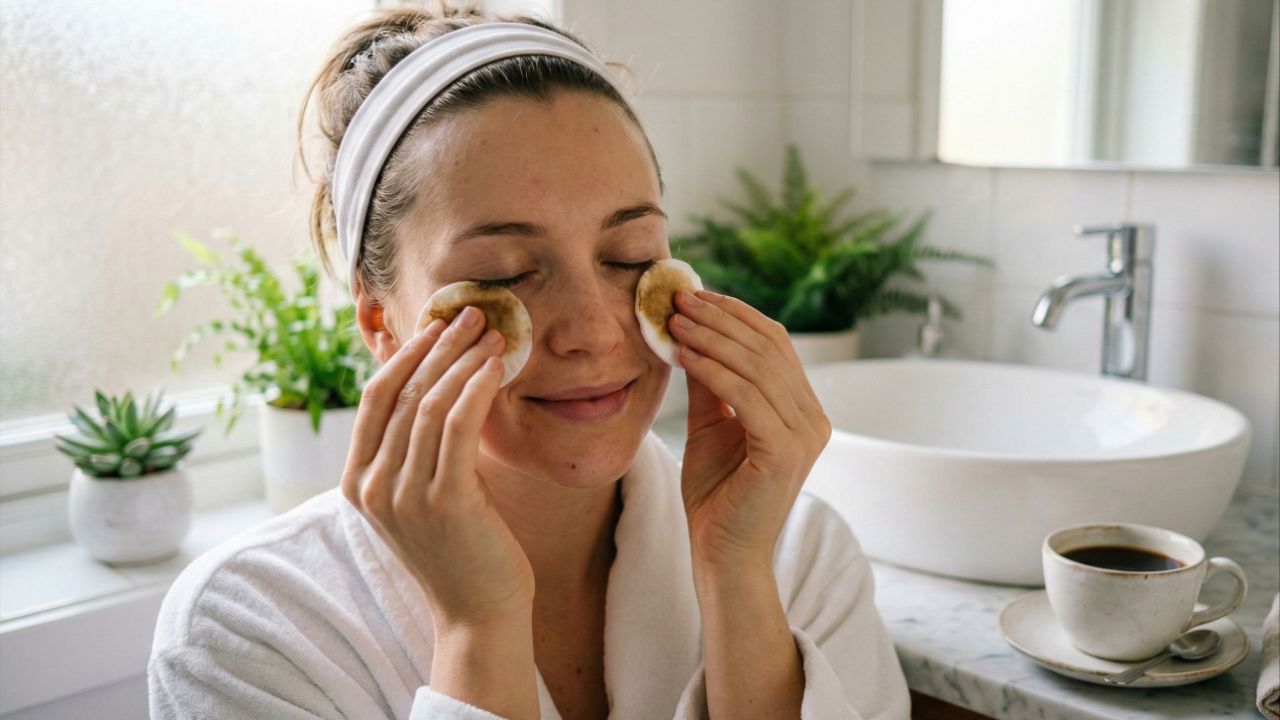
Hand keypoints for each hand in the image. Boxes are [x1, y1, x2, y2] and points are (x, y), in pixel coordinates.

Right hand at [341, 306, 534, 628]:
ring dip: (464, 361)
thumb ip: (419, 442)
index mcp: (358, 481)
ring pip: (430, 404)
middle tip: (474, 314)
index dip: (407, 352)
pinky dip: (476, 390)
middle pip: (403, 392)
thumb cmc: (461, 545)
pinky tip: (496, 369)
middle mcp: (372, 487)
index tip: (440, 322)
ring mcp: (404, 496)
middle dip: (440, 345)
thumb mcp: (426, 488)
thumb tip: (438, 375)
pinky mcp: (443, 503)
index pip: (375, 397)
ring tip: (495, 337)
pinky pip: (457, 428)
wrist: (479, 612)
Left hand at [668, 290, 831, 571]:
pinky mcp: (785, 451)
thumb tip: (690, 330)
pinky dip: (712, 369)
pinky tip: (683, 355)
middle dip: (720, 318)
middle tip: (678, 299)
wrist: (721, 553)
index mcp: (803, 410)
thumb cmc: (716, 494)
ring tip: (673, 321)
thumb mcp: (710, 424)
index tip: (694, 296)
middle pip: (768, 347)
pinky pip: (746, 395)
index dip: (736, 314)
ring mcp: (805, 435)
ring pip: (757, 366)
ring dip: (711, 337)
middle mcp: (814, 419)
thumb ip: (709, 381)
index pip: (775, 344)